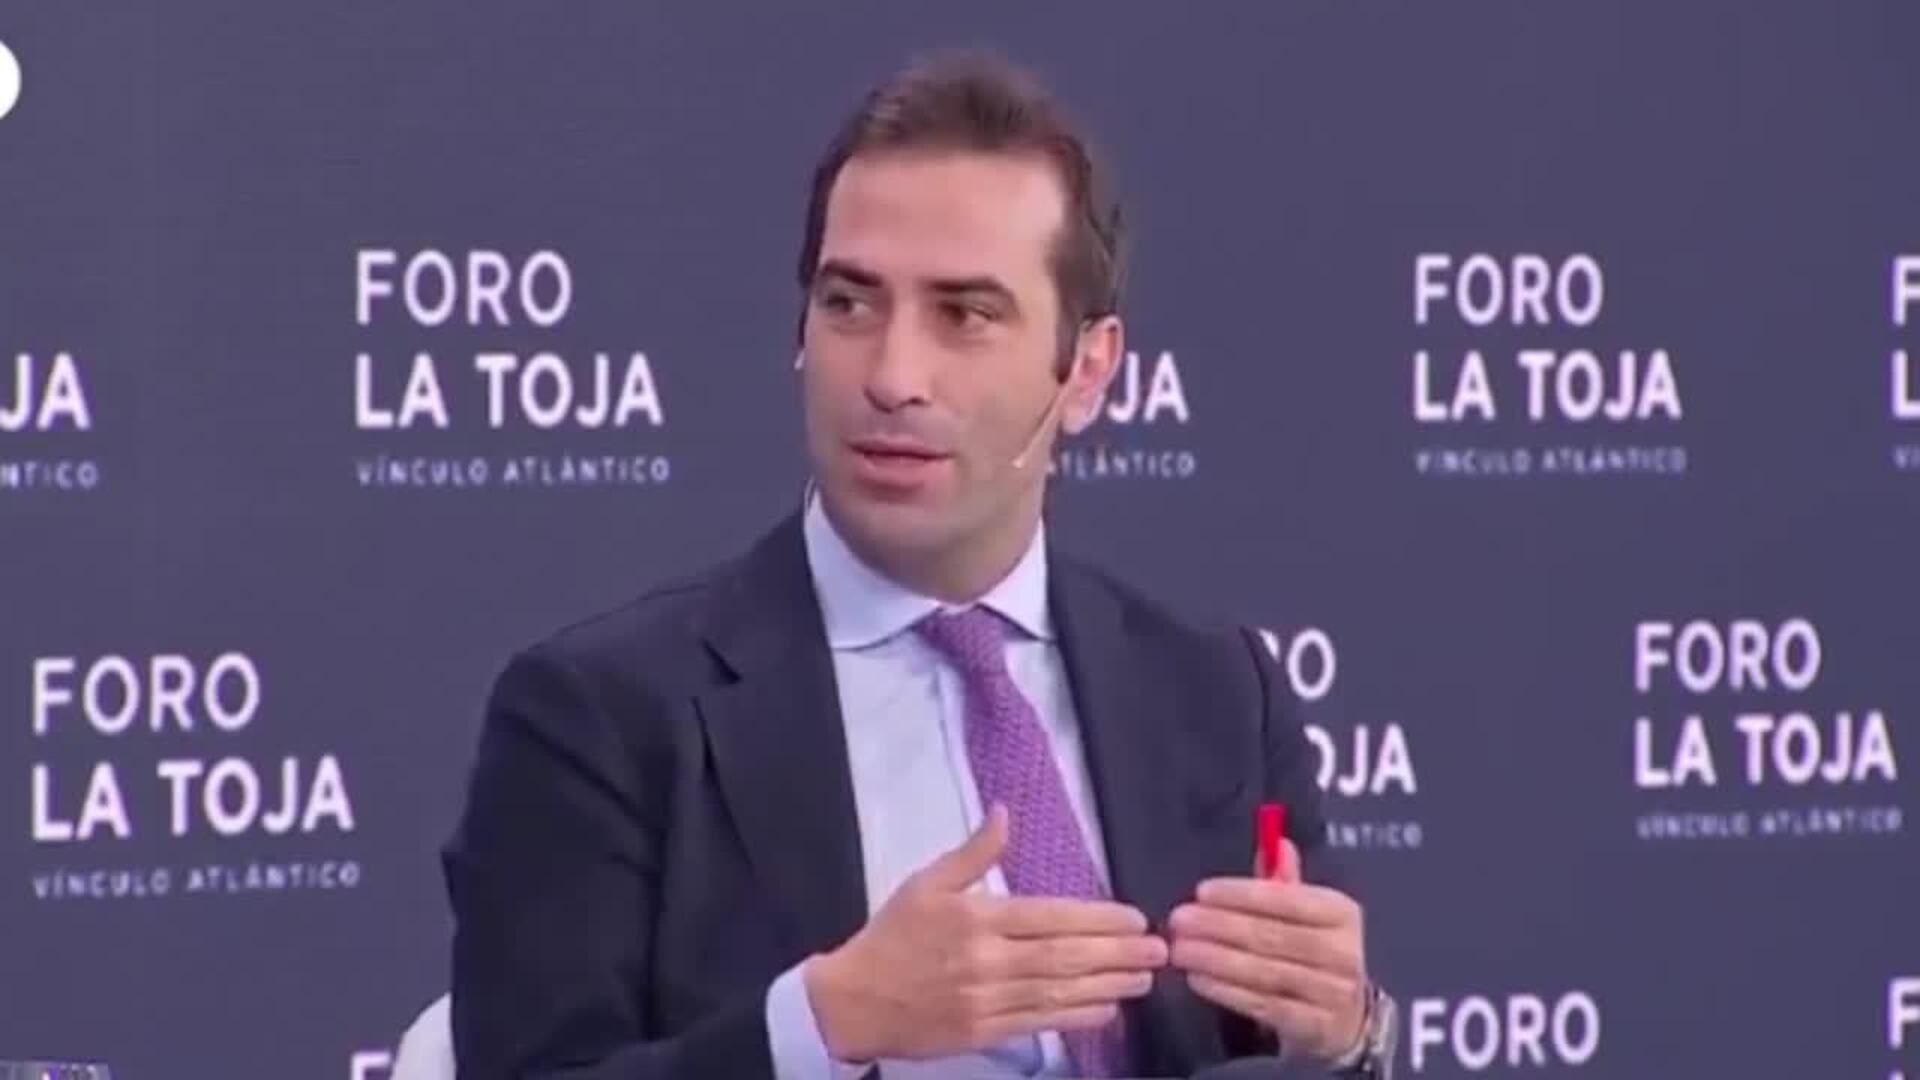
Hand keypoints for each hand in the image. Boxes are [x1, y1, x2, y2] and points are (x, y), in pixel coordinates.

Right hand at [804, 804, 1168, 1060]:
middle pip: (1063, 956)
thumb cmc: (893, 936)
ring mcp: (986, 1000)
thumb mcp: (927, 883)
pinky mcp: (983, 1032)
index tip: (1135, 919)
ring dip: (1106, 985)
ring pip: (1058, 992)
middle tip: (1158, 951)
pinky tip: (1106, 1010)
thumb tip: (1005, 813)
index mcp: (976, 918)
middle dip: (1116, 954)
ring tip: (1144, 979)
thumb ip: (973, 852)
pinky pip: (1039, 1023)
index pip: (1049, 917)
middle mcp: (986, 960)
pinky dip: (1076, 1017)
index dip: (1096, 919)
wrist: (853, 1001)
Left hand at [1167, 838, 1368, 1062]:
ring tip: (1179, 949)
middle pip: (1271, 935)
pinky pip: (1262, 1004)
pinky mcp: (1313, 1026)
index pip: (1287, 899)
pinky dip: (1225, 991)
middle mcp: (1343, 952)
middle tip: (1179, 920)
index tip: (1202, 891)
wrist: (1346, 1018)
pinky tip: (1197, 978)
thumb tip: (1274, 841)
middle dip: (1218, 926)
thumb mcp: (1308, 914)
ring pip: (1263, 971)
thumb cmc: (1316, 953)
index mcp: (1342, 913)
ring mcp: (1331, 992)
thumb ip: (1284, 882)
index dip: (1241, 894)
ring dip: (1215, 958)